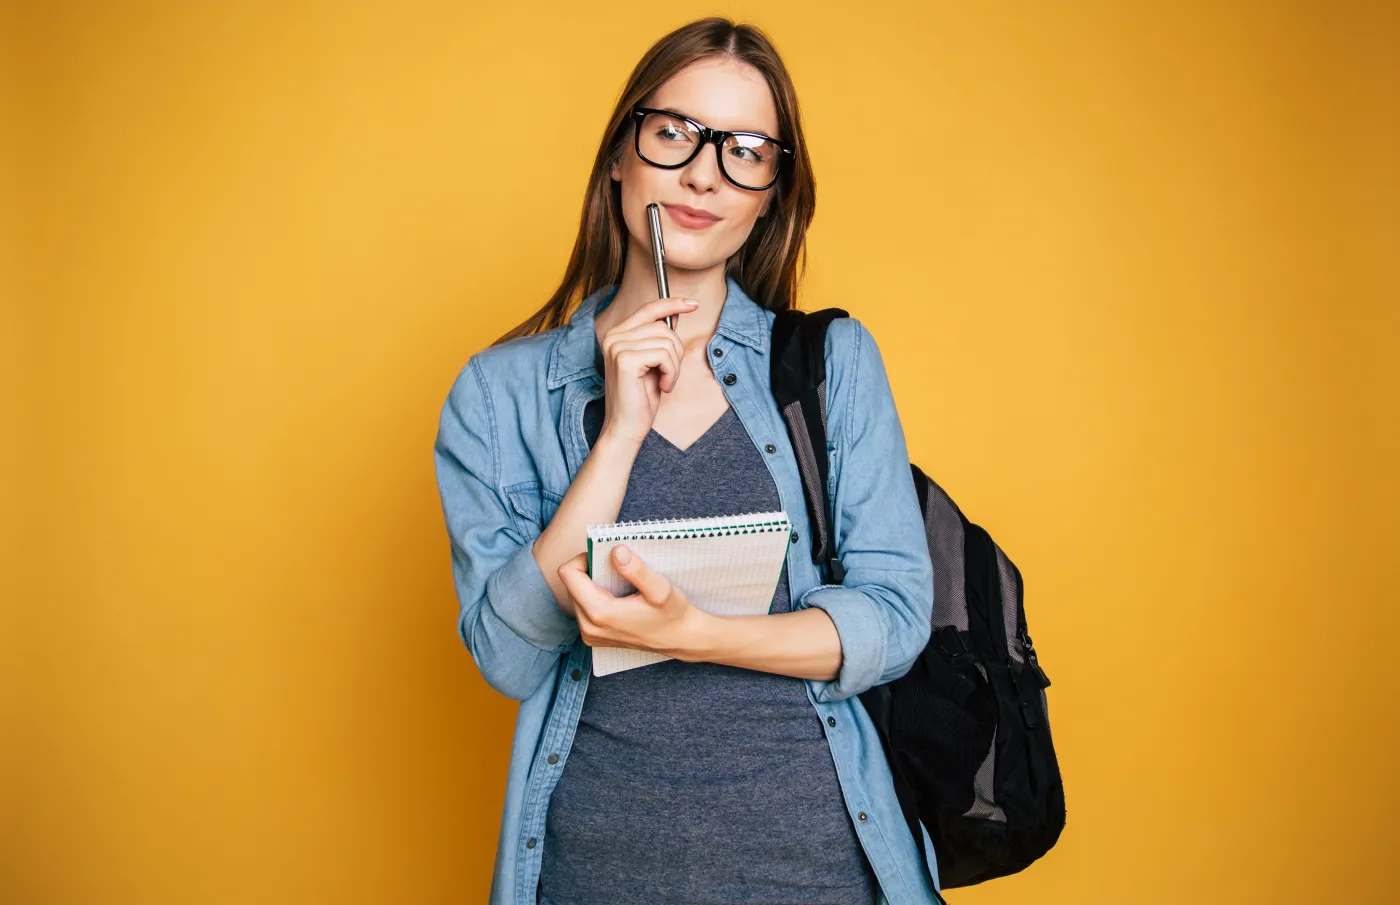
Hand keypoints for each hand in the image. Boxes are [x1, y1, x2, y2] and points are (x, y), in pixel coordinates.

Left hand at [555, 544, 709, 658]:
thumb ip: (637, 570)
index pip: (568, 574)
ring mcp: (589, 634)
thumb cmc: (673, 613)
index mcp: (600, 613)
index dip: (583, 558)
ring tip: (618, 584)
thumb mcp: (660, 589)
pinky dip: (595, 597)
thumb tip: (616, 551)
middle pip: (570, 584)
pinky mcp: (593, 637)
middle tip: (615, 570)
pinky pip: (582, 608)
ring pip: (575, 595)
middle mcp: (589, 627)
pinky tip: (617, 598)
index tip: (604, 557)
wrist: (680, 639)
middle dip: (589, 571)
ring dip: (591, 584)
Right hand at [598, 297, 698, 445]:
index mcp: (617, 335)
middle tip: (669, 374)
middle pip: (663, 327)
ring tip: (665, 382)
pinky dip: (672, 372)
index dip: (672, 303)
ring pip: (666, 341)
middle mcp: (613, 337)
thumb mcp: (655, 362)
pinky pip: (664, 355)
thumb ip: (660, 338)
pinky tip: (663, 386)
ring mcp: (617, 346)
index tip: (693, 303)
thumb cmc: (641, 398)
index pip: (648, 309)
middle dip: (676, 351)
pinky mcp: (625, 360)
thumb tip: (675, 313)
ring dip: (675, 365)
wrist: (626, 427)